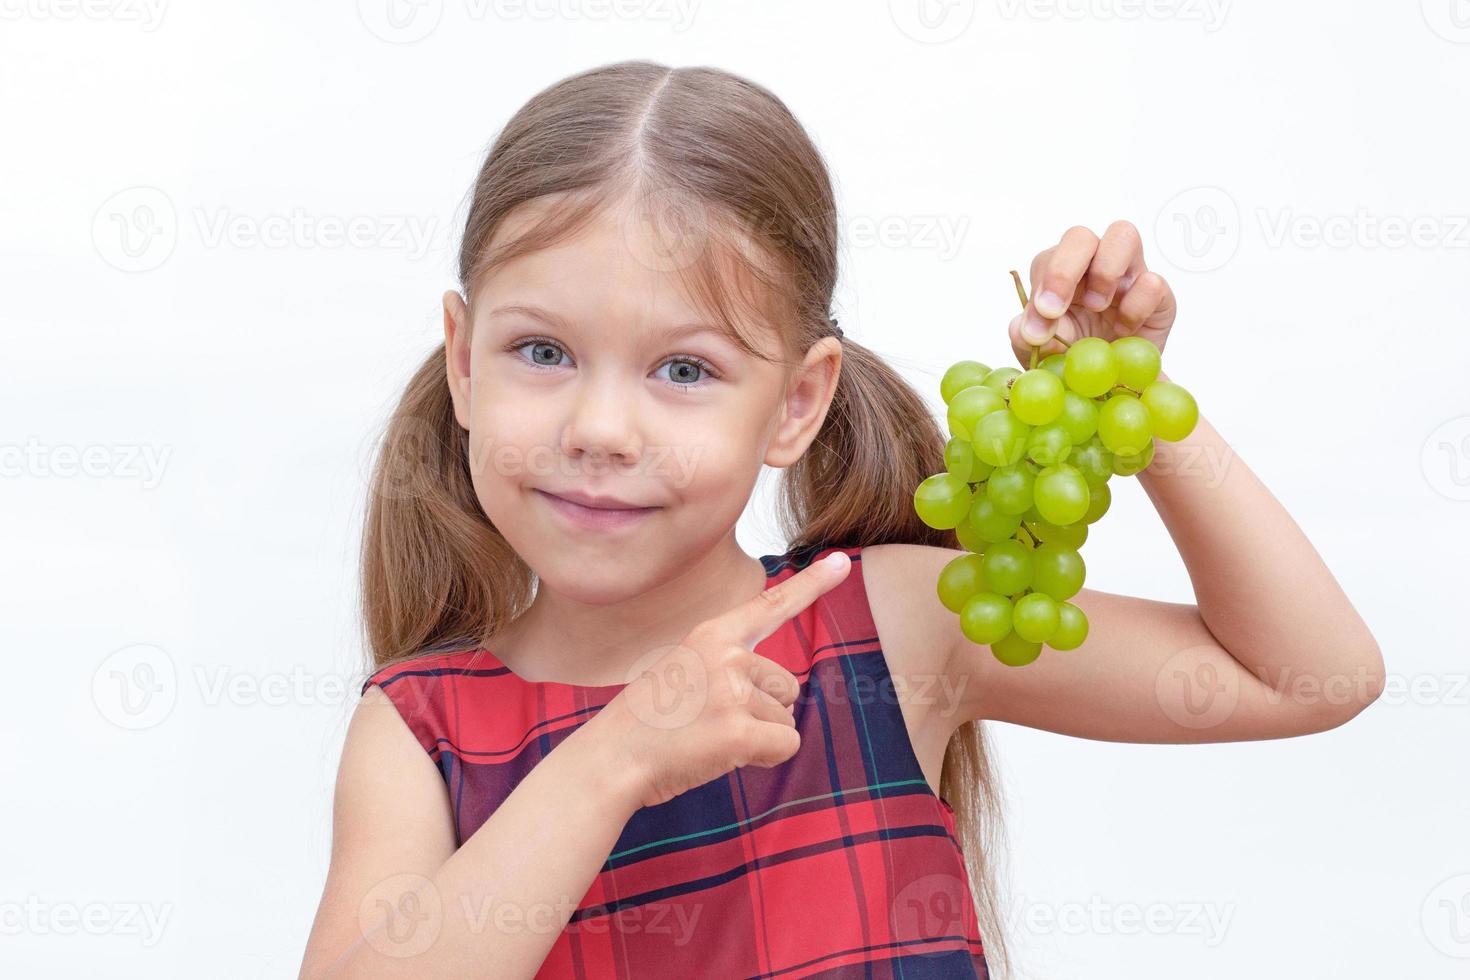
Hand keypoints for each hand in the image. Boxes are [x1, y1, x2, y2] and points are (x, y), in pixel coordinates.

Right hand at [590, 551, 851, 809]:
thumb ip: (727, 667)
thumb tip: (784, 691)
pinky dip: (763, 758)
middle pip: (787, 686)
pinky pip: (785, 746)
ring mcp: (733, 692)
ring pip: (785, 719)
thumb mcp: (683, 671)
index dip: (813, 584)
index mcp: (712, 635)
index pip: (771, 604)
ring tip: (706, 737)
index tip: (843, 561)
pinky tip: (720, 755)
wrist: (610, 759)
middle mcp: (727, 655)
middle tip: (708, 721)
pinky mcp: (739, 731)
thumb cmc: (647, 722)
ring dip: (757, 736)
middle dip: (761, 711)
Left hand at [1008, 221, 1178, 365]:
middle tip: (1055, 309)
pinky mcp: (1159, 296)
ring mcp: (1128, 274)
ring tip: (1096, 308)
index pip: (1048, 259)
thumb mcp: (1042, 351)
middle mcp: (1094, 262)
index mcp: (1059, 273)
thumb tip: (1022, 329)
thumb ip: (1027, 338)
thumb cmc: (1073, 354)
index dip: (1043, 285)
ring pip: (1124, 235)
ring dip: (1105, 272)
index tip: (1041, 319)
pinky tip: (1123, 331)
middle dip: (1063, 270)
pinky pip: (1153, 282)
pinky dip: (1136, 308)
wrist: (1110, 382)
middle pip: (1080, 237)